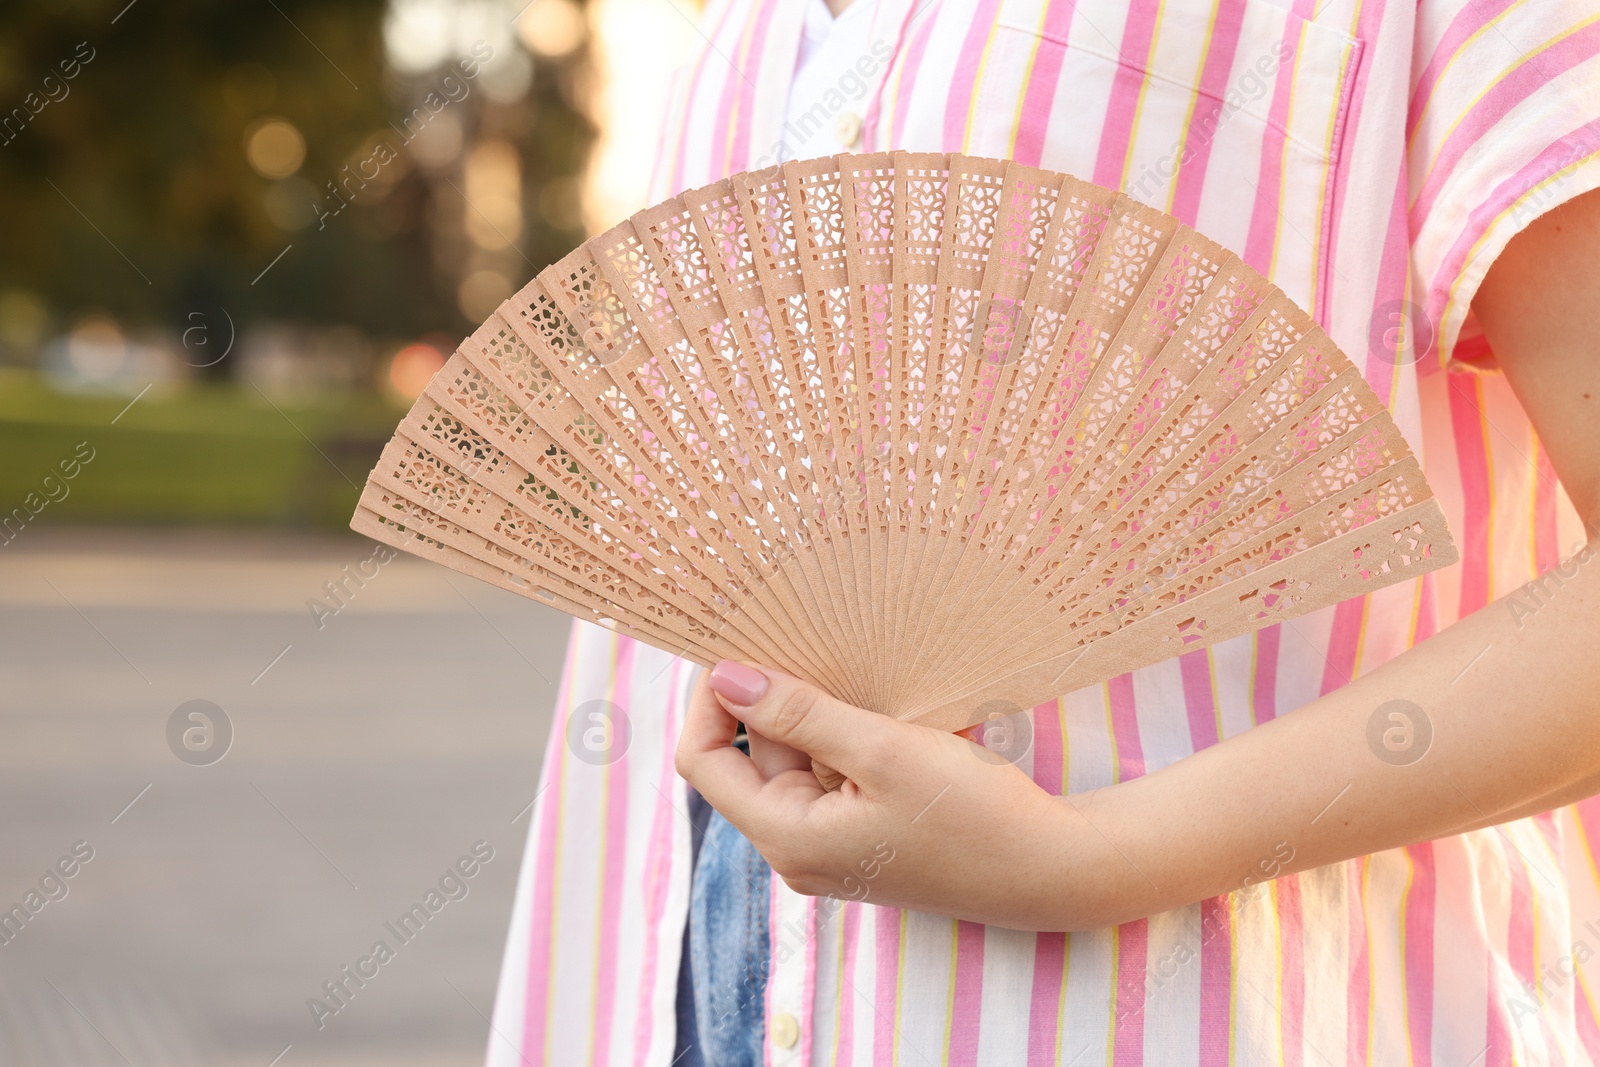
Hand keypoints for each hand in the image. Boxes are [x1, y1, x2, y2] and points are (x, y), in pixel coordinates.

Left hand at [674, 660, 1122, 930]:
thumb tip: (726, 677)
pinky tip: (881, 705)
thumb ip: (799, 713)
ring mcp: (833, 843)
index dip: (709, 702)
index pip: (704, 762)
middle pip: (751, 757)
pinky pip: (834, 772)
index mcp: (788, 837)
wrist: (1054, 868)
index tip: (735, 648)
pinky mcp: (866, 834)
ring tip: (854, 669)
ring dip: (815, 713)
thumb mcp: (882, 751)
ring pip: (797, 759)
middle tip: (802, 638)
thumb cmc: (973, 816)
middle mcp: (799, 848)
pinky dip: (846, 734)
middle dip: (771, 699)